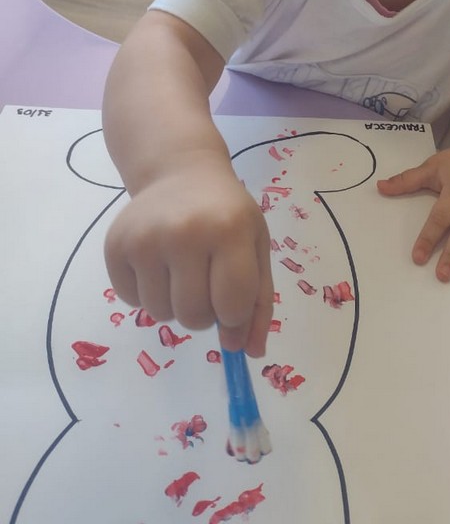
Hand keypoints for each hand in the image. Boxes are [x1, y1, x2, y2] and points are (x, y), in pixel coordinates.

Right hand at [104, 161, 273, 357]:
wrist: (181, 172)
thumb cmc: (226, 213)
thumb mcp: (256, 246)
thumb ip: (258, 301)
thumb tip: (247, 353)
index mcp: (229, 230)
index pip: (232, 305)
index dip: (234, 315)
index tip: (232, 302)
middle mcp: (185, 232)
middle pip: (193, 316)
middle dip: (204, 313)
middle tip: (206, 281)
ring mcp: (146, 238)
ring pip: (161, 314)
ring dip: (174, 304)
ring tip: (182, 268)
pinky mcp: (115, 245)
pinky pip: (132, 301)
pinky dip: (146, 292)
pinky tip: (158, 261)